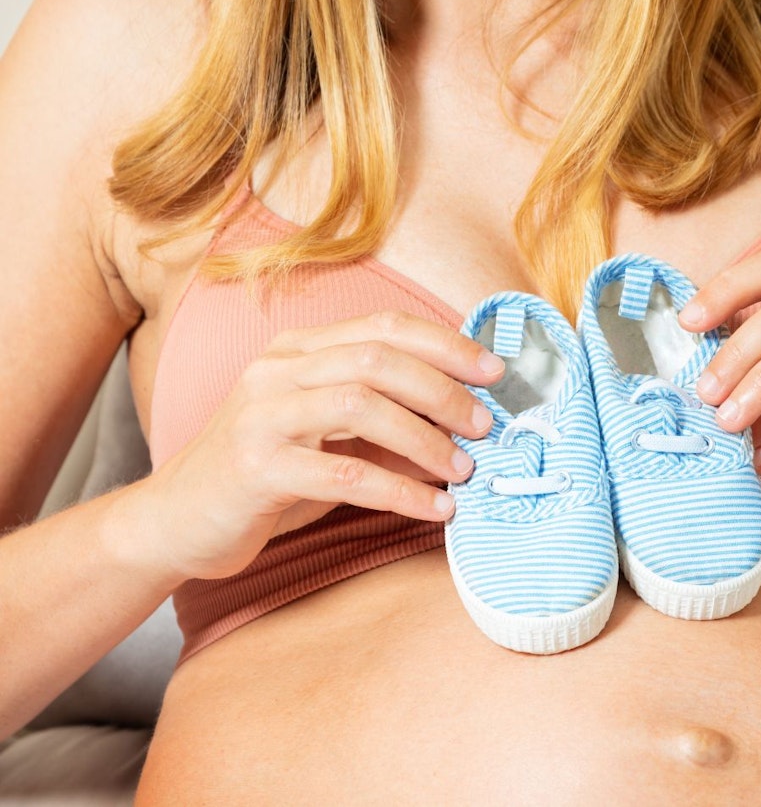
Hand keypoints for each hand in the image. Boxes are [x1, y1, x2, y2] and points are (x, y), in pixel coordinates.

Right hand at [135, 311, 503, 580]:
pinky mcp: (254, 467)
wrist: (176, 522)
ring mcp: (261, 414)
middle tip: (484, 426)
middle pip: (378, 358)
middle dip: (444, 390)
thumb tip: (466, 426)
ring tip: (463, 471)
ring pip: (362, 405)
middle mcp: (277, 370)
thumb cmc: (266, 477)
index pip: (384, 326)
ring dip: (426, 439)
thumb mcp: (330, 439)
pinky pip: (344, 473)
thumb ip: (386, 424)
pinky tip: (434, 509)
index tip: (495, 372)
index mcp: (299, 351)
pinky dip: (400, 491)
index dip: (447, 344)